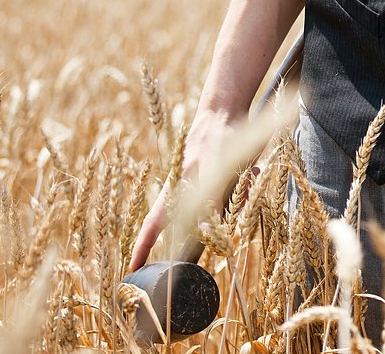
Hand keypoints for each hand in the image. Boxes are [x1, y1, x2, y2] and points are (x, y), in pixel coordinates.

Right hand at [128, 110, 237, 271]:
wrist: (227, 113)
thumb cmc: (216, 138)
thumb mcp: (215, 169)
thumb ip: (210, 200)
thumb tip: (202, 231)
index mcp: (174, 192)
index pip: (151, 227)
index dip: (142, 250)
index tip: (131, 271)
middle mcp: (186, 194)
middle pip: (197, 226)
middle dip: (218, 225)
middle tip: (233, 204)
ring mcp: (203, 190)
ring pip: (221, 214)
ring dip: (239, 200)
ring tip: (247, 174)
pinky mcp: (221, 183)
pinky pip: (236, 199)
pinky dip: (246, 187)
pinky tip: (253, 170)